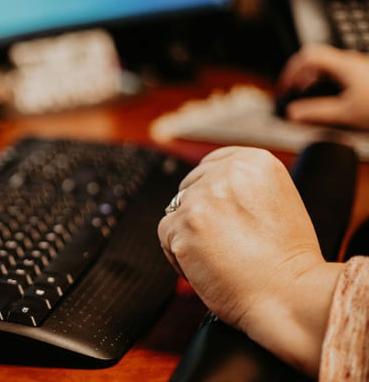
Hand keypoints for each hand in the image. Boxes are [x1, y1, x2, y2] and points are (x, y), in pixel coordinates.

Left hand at [157, 146, 342, 375]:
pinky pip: (166, 236)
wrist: (290, 295)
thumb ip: (243, 187)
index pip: (211, 165)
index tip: (218, 214)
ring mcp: (203, 197)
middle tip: (224, 244)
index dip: (209, 192)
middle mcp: (228, 172)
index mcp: (256, 161)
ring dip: (189, 236)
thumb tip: (205, 186)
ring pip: (175, 213)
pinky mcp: (183, 224)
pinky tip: (207, 268)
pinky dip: (179, 256)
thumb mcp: (277, 202)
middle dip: (198, 215)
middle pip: (189, 188)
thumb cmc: (287, 260)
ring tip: (220, 258)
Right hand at [278, 44, 368, 128]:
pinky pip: (335, 71)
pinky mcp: (363, 75)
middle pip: (314, 57)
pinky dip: (322, 81)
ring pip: (325, 64)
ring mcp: (358, 66)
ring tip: (303, 95)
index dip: (291, 72)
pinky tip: (324, 97)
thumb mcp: (347, 114)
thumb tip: (292, 114)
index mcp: (344, 66)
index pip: (308, 57)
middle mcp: (351, 61)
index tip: (285, 89)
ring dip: (310, 76)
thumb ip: (317, 113)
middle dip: (297, 72)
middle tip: (288, 89)